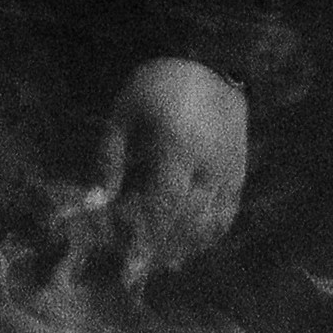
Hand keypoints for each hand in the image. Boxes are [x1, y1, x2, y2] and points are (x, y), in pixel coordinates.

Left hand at [92, 55, 248, 269]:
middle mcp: (208, 165)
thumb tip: (93, 205)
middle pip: (186, 221)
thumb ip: (108, 161)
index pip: (162, 207)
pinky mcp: (239, 169)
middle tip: (137, 273)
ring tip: (163, 263)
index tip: (126, 265)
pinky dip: (211, 232)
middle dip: (161, 250)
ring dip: (186, 246)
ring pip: (210, 220)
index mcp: (177, 150)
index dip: (144, 238)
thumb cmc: (159, 85)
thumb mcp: (123, 115)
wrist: (213, 59)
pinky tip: (194, 244)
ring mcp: (228, 169)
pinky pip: (229, 209)